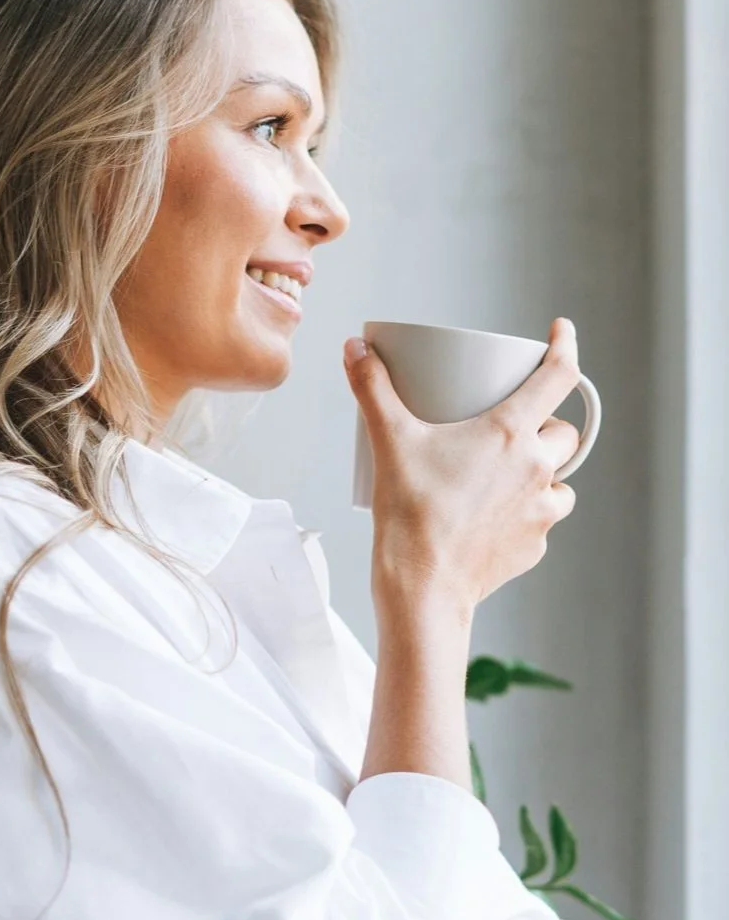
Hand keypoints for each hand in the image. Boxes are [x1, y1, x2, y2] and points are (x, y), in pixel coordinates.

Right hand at [344, 316, 583, 613]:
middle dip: (546, 424)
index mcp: (509, 433)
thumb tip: (355, 349)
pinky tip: (495, 515)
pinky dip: (526, 511)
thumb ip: (372, 389)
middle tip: (511, 427)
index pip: (560, 376)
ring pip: (561, 479)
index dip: (565, 346)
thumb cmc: (409, 514)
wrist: (423, 588)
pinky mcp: (534, 545)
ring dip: (542, 471)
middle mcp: (536, 468)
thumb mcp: (389, 441)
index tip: (561, 332)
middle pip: (564, 432)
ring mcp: (541, 510)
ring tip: (506, 476)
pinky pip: (542, 518)